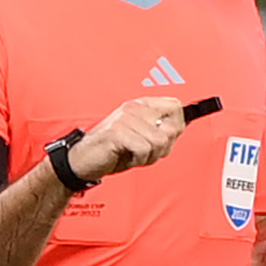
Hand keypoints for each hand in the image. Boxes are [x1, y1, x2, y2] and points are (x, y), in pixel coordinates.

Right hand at [72, 96, 189, 178]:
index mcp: (140, 105)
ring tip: (133, 155)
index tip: (168, 137)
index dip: (177, 124)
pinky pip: (144, 149)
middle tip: (145, 152)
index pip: (175, 105)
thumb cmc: (111, 150)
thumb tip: (182, 125)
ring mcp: (126, 119)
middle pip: (171, 128)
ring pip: (159, 141)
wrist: (83, 160)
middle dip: (162, 148)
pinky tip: (127, 157)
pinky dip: (138, 160)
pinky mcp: (118, 132)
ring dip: (149, 156)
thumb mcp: (140, 137)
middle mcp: (134, 108)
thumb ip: (159, 130)